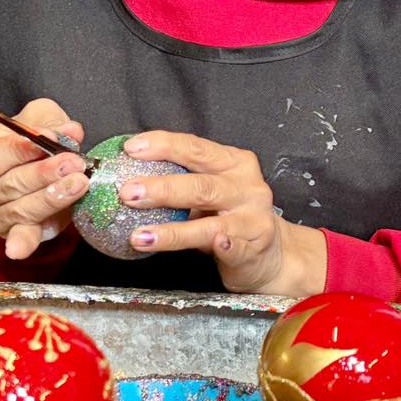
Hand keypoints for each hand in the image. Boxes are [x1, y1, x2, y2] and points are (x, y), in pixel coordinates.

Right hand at [0, 99, 88, 260]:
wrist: (27, 163)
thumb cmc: (24, 140)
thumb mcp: (33, 120)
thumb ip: (49, 124)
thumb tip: (71, 132)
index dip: (19, 150)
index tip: (47, 140)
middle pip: (8, 185)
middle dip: (44, 173)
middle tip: (73, 162)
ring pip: (21, 209)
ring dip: (53, 196)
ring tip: (79, 182)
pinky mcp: (11, 234)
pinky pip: (20, 236)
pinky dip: (22, 243)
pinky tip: (20, 249)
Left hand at [117, 131, 327, 295]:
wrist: (273, 254)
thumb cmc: (233, 218)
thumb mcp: (212, 191)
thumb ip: (181, 180)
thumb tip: (128, 176)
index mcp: (234, 163)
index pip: (195, 148)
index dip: (163, 146)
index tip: (132, 149)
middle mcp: (246, 186)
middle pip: (200, 183)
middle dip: (161, 187)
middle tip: (128, 192)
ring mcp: (252, 217)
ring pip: (209, 221)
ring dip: (171, 230)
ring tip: (140, 236)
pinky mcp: (254, 246)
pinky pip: (231, 246)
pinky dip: (220, 245)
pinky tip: (211, 245)